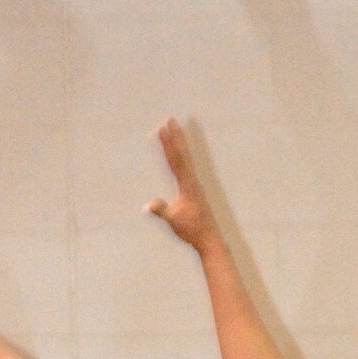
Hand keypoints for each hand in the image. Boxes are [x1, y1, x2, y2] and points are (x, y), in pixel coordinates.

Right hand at [145, 118, 217, 252]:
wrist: (209, 238)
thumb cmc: (191, 230)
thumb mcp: (174, 220)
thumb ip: (162, 210)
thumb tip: (149, 205)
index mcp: (187, 184)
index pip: (175, 160)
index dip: (168, 144)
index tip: (162, 129)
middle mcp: (192, 180)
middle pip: (182, 154)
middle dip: (175, 136)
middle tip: (170, 119)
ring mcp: (195, 184)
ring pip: (186, 158)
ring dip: (180, 143)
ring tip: (176, 129)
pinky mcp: (195, 189)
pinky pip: (188, 167)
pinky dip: (183, 156)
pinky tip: (182, 154)